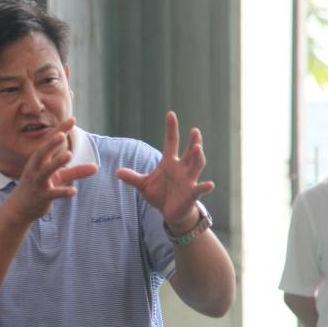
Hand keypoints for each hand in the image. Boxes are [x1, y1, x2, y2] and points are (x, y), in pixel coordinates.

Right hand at [5, 117, 97, 221]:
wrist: (20, 208)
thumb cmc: (40, 187)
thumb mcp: (59, 177)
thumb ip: (77, 171)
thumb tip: (97, 167)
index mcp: (39, 160)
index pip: (49, 142)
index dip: (60, 130)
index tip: (72, 119)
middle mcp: (36, 169)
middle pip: (42, 153)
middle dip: (51, 143)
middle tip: (62, 134)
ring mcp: (38, 183)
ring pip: (46, 171)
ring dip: (57, 162)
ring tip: (69, 154)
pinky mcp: (41, 197)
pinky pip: (53, 194)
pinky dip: (63, 192)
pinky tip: (74, 191)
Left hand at [115, 111, 213, 231]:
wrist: (171, 212)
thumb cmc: (160, 195)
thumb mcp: (144, 185)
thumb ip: (132, 178)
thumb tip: (116, 171)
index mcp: (169, 162)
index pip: (171, 141)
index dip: (171, 128)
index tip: (171, 114)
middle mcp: (181, 168)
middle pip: (189, 152)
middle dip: (193, 141)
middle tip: (194, 130)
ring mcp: (189, 180)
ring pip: (196, 165)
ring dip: (197, 157)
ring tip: (197, 148)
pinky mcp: (192, 193)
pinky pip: (200, 189)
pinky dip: (205, 187)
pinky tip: (210, 184)